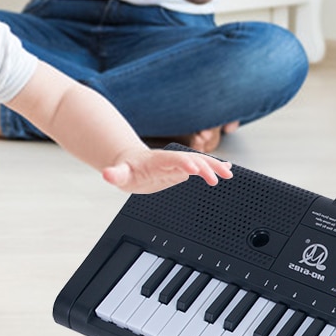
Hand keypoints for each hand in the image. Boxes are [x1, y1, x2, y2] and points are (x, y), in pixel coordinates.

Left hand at [102, 146, 232, 193]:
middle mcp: (171, 159)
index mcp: (158, 160)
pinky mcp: (183, 169)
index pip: (174, 160)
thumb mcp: (119, 174)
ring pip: (200, 161)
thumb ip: (115, 175)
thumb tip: (106, 174)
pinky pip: (202, 166)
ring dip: (214, 166)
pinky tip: (228, 169)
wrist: (131, 162)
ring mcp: (179, 163)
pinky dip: (214, 167)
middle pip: (191, 159)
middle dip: (206, 166)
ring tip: (229, 173)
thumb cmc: (126, 169)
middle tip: (219, 176)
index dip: (185, 163)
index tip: (196, 169)